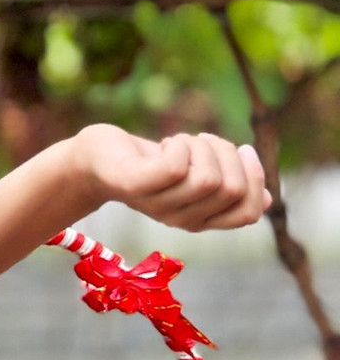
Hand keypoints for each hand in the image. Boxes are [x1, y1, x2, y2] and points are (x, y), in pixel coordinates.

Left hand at [68, 124, 270, 231]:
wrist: (90, 160)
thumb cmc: (145, 163)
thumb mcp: (190, 174)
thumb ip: (223, 187)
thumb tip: (268, 200)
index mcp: (200, 219)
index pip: (248, 213)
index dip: (256, 179)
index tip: (243, 150)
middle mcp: (181, 219)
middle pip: (233, 189)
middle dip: (227, 154)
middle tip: (202, 140)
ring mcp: (157, 205)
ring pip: (207, 178)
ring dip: (202, 146)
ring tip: (181, 140)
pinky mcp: (135, 185)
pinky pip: (175, 167)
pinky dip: (180, 146)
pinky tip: (167, 143)